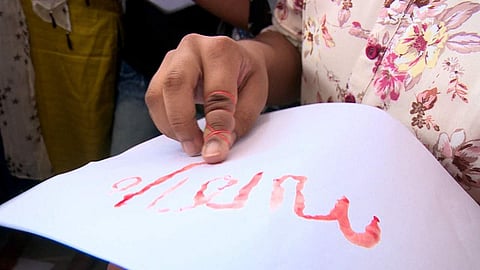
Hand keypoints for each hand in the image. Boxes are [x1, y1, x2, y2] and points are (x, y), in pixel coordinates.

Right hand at [146, 33, 268, 162]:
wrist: (237, 58)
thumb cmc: (246, 77)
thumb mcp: (255, 96)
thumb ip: (237, 121)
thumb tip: (215, 148)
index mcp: (222, 49)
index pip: (216, 92)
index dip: (215, 126)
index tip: (215, 151)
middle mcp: (193, 47)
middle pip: (175, 84)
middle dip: (183, 123)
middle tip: (196, 148)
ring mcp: (173, 57)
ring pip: (157, 95)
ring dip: (171, 126)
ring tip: (192, 142)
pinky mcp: (161, 71)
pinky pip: (154, 100)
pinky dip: (166, 122)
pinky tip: (183, 131)